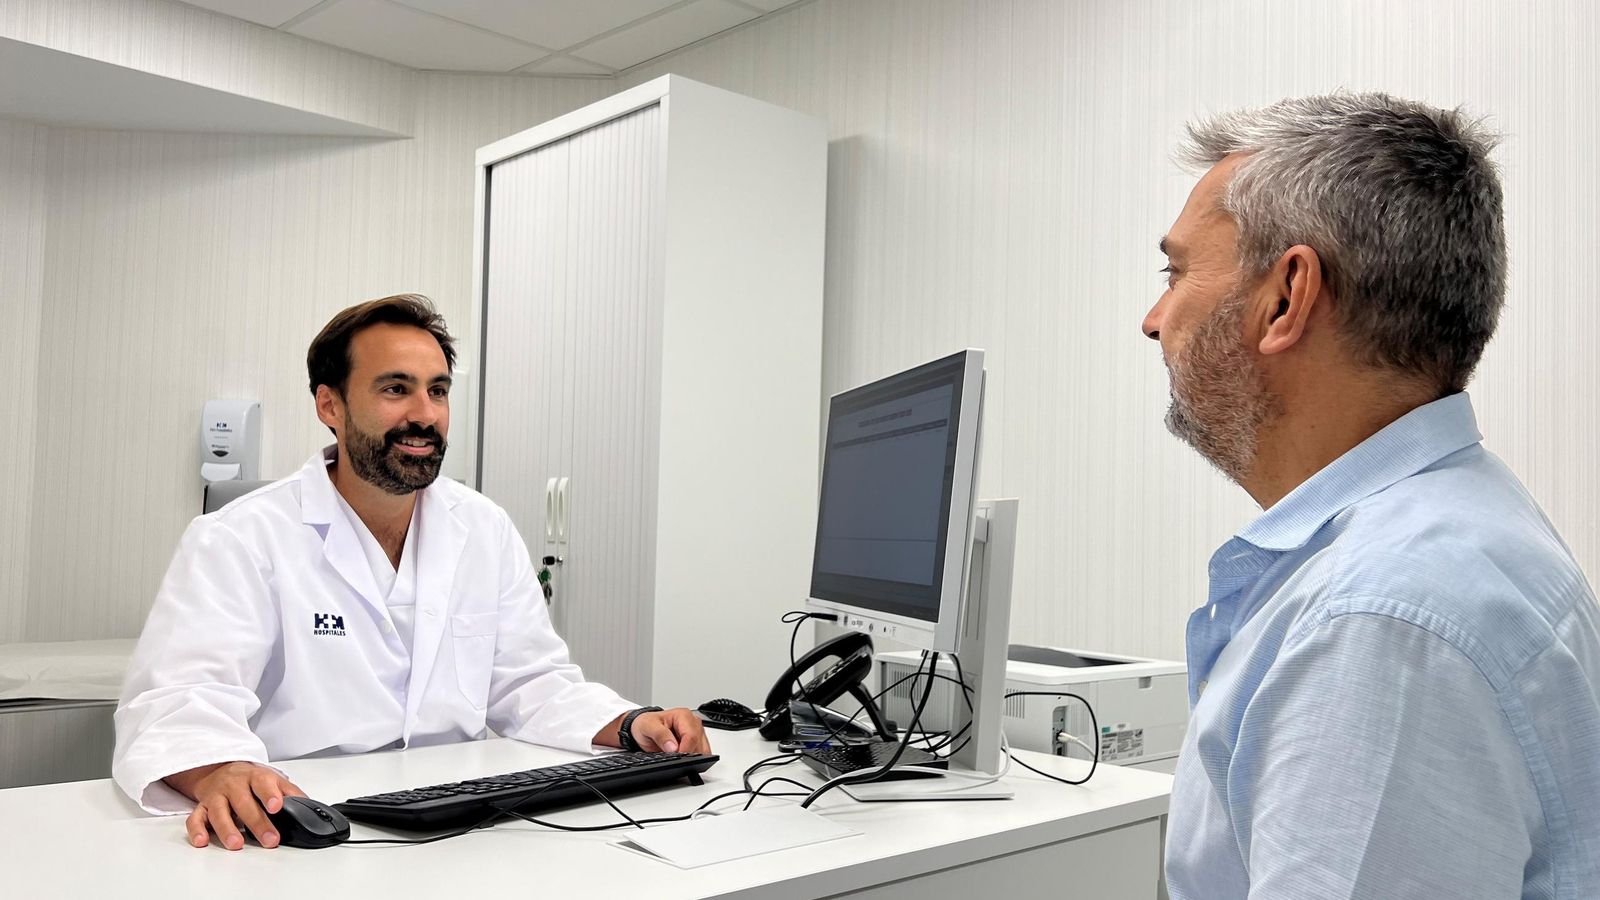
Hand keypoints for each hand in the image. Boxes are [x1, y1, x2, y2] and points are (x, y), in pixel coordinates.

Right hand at [163, 761, 305, 849]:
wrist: (220, 769)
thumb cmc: (251, 780)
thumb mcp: (273, 780)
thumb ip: (290, 793)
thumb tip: (309, 806)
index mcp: (255, 777)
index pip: (263, 783)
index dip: (270, 794)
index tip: (277, 806)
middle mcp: (234, 785)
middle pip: (244, 803)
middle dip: (258, 823)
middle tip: (270, 839)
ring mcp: (216, 796)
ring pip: (219, 812)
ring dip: (227, 829)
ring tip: (237, 844)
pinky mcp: (201, 807)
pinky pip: (195, 818)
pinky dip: (197, 830)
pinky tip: (203, 841)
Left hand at [624, 708, 711, 754]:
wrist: (644, 729)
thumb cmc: (646, 725)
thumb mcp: (647, 727)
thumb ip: (660, 735)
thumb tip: (672, 747)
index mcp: (683, 715)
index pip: (691, 736)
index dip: (684, 750)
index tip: (675, 757)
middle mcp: (693, 722)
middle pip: (699, 744)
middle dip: (687, 755)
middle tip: (672, 757)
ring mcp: (697, 732)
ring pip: (703, 750)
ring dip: (691, 757)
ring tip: (675, 756)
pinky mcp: (698, 741)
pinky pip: (702, 754)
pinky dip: (694, 759)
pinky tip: (682, 758)